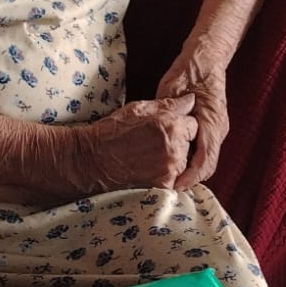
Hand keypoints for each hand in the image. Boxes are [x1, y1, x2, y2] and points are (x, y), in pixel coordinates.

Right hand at [73, 94, 197, 191]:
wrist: (91, 161)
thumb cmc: (112, 132)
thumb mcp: (140, 109)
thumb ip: (170, 104)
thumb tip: (192, 100)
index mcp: (171, 126)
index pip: (194, 125)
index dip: (181, 125)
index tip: (168, 128)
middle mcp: (174, 149)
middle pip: (191, 145)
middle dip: (179, 143)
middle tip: (155, 143)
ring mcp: (169, 170)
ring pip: (184, 163)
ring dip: (173, 160)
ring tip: (149, 156)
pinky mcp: (162, 186)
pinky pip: (174, 179)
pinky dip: (165, 175)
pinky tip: (148, 169)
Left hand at [155, 51, 229, 188]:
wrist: (207, 58)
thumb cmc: (191, 69)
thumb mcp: (174, 87)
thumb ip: (168, 109)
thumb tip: (158, 129)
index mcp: (211, 122)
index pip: (205, 159)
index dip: (191, 177)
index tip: (176, 186)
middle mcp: (218, 130)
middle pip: (208, 166)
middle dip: (190, 180)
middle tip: (167, 189)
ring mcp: (217, 130)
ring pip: (206, 161)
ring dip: (190, 173)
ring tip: (168, 180)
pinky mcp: (211, 129)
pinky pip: (203, 152)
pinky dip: (191, 162)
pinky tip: (174, 163)